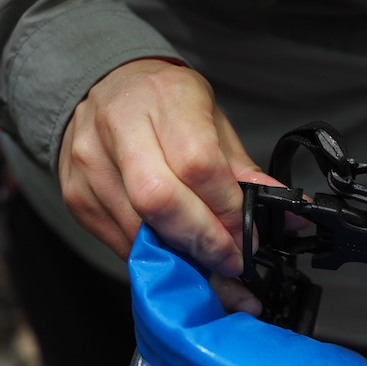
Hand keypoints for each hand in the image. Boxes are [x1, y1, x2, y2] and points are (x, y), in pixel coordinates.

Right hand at [58, 58, 280, 310]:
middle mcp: (120, 128)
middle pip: (160, 201)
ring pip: (137, 231)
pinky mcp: (76, 195)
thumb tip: (290, 216)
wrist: (105, 88)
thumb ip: (245, 172)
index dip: (227, 213)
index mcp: (166, 100)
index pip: (200, 166)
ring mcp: (91, 164)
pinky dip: (154, 261)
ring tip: (215, 276)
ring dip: (183, 264)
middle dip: (204, 243)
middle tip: (232, 264)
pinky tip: (178, 265)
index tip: (248, 240)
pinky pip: (119, 243)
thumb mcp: (213, 121)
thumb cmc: (167, 105)